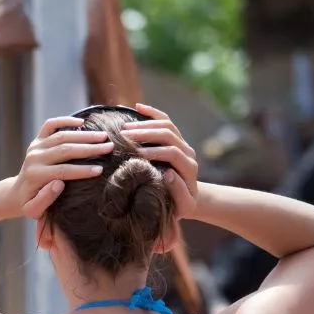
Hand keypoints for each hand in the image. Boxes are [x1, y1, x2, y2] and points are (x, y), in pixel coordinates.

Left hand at [10, 116, 111, 218]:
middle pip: (65, 149)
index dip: (82, 170)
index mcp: (35, 175)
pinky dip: (65, 120)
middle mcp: (34, 158)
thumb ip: (45, 200)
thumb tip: (59, 183)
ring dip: (84, 135)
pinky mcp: (37, 140)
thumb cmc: (30, 204)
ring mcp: (36, 147)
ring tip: (104, 136)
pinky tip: (82, 122)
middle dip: (89, 149)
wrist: (18, 193)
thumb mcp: (34, 210)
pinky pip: (50, 125)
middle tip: (110, 147)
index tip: (100, 170)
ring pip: (62, 135)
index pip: (63, 170)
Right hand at [121, 103, 198, 218]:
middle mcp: (188, 152)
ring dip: (145, 124)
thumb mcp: (182, 207)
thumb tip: (168, 173)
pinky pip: (166, 121)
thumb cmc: (180, 207)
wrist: (189, 199)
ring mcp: (183, 144)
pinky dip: (152, 113)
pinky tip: (137, 107)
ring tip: (125, 128)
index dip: (154, 152)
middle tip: (124, 136)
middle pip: (168, 134)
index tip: (135, 155)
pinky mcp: (177, 139)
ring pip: (166, 125)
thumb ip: (178, 193)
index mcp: (189, 168)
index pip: (172, 153)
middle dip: (146, 134)